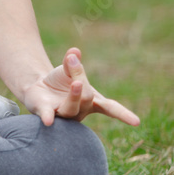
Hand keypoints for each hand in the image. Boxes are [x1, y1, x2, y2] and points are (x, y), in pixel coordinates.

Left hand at [22, 47, 139, 126]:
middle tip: (73, 61)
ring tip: (76, 82)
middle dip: (82, 79)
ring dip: (75, 95)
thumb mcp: (68, 68)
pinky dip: (49, 117)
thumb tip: (74, 52)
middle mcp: (80, 111)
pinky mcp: (45, 112)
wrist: (38, 88)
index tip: (136, 122)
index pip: (110, 108)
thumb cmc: (60, 81)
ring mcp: (63, 113)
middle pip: (87, 99)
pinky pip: (49, 115)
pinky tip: (49, 121)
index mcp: (92, 101)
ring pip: (72, 109)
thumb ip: (72, 61)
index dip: (123, 114)